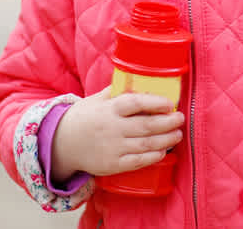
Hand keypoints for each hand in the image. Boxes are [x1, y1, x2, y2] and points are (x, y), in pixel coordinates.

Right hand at [51, 85, 184, 180]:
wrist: (62, 143)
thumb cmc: (85, 117)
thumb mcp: (98, 99)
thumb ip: (118, 90)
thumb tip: (142, 78)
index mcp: (109, 109)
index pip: (135, 103)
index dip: (155, 103)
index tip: (170, 104)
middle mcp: (112, 128)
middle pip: (146, 126)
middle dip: (168, 122)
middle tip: (180, 119)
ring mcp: (112, 148)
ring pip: (145, 144)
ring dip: (166, 139)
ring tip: (178, 134)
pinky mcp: (112, 164)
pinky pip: (137, 161)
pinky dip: (153, 156)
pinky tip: (163, 150)